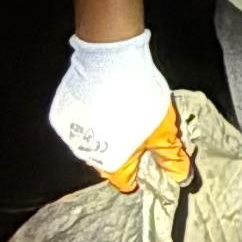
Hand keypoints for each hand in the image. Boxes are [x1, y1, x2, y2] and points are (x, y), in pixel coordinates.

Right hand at [50, 31, 192, 192]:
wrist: (110, 58)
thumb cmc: (140, 96)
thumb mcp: (164, 128)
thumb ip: (170, 156)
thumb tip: (180, 178)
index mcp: (112, 164)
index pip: (125, 183)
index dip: (141, 174)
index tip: (149, 158)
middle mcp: (86, 155)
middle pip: (109, 163)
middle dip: (125, 152)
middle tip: (140, 130)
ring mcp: (71, 134)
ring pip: (94, 144)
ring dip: (107, 136)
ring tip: (123, 114)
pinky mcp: (61, 115)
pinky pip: (79, 125)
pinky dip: (92, 119)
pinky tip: (105, 104)